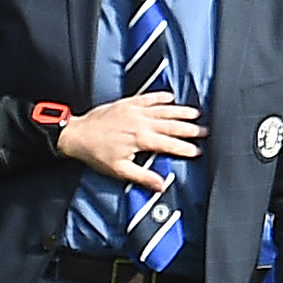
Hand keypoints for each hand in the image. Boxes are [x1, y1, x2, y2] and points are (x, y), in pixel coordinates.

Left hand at [55, 93, 205, 190]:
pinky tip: (170, 97)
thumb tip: (161, 185)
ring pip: (164, 109)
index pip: (170, 144)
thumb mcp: (119, 170)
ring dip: (181, 111)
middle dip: (190, 128)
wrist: (76, 134)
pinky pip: (148, 97)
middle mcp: (141, 122)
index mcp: (142, 139)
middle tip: (205, 131)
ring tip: (196, 113)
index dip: (185, 148)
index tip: (198, 151)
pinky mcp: (127, 103)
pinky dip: (160, 96)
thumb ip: (142, 176)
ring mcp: (135, 110)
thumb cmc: (96, 154)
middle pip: (172, 125)